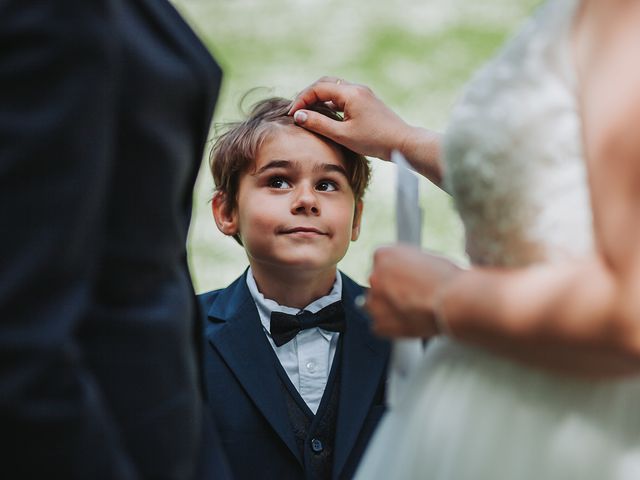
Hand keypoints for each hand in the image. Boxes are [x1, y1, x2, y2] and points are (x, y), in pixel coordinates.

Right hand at [288, 77, 411, 160]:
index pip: (317, 88)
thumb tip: (298, 116)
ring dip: (319, 97)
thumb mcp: (342, 135)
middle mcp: (356, 88)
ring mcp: (363, 93)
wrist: (402, 142)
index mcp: (350, 93)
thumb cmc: (374, 140)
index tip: (292, 114)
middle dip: (308, 95)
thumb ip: (318, 124)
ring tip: (307, 112)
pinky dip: (330, 102)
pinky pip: (343, 96)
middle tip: (297, 110)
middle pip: (325, 83)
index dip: (301, 100)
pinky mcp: (366, 101)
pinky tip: (325, 116)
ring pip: (334, 88)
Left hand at [364, 245, 461, 337]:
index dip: (396, 274)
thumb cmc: (447, 278)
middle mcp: (374, 276)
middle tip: (411, 296)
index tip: (407, 280)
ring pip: (374, 305)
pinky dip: (391, 327)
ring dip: (388, 309)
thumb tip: (408, 272)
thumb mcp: (424, 258)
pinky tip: (409, 322)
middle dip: (390, 291)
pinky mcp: (380, 323)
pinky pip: (380, 326)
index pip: (381, 264)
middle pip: (377, 284)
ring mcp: (374, 301)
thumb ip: (407, 265)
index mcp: (383, 255)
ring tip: (411, 310)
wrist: (454, 301)